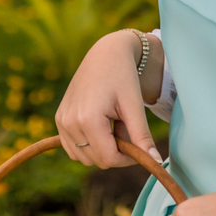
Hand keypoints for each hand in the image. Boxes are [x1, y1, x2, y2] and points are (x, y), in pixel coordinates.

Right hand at [55, 30, 164, 168]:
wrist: (105, 54)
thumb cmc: (123, 77)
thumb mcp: (134, 106)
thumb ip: (142, 137)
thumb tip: (155, 161)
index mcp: (88, 119)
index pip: (109, 158)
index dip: (127, 158)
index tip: (139, 147)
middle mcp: (69, 123)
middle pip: (97, 160)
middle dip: (115, 151)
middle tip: (126, 127)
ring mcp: (61, 122)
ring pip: (84, 158)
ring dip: (102, 148)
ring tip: (112, 124)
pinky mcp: (59, 120)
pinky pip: (74, 149)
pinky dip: (89, 145)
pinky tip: (100, 126)